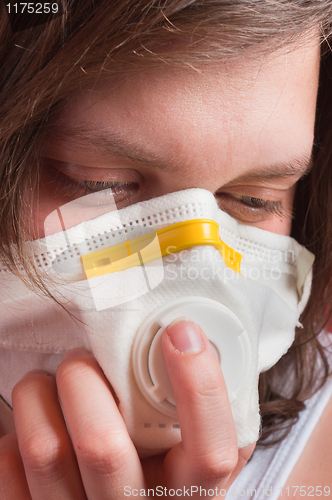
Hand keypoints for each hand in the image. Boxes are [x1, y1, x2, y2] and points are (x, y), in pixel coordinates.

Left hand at [0, 319, 254, 498]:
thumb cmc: (165, 475)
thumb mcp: (198, 450)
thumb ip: (205, 408)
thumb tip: (196, 337)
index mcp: (191, 492)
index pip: (210, 451)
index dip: (199, 385)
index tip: (180, 332)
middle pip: (102, 447)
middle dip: (83, 380)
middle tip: (82, 360)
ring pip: (45, 452)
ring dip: (39, 394)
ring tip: (47, 381)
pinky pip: (11, 468)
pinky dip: (18, 432)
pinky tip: (40, 422)